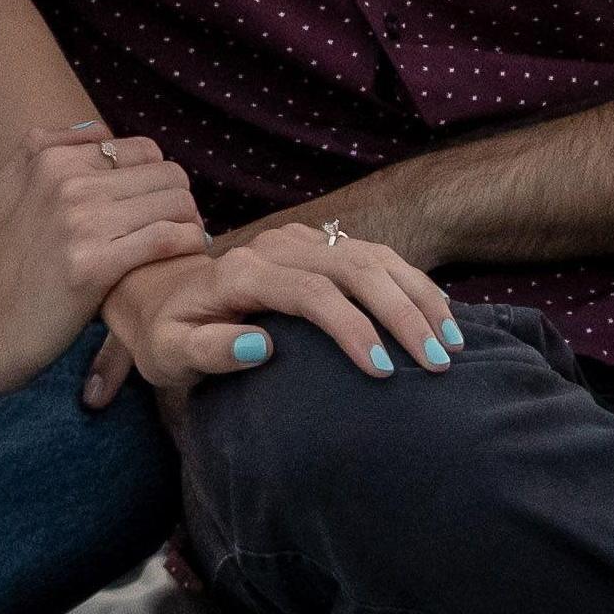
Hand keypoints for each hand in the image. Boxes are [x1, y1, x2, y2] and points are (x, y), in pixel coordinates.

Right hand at [0, 123, 207, 396]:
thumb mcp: (0, 191)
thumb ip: (40, 152)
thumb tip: (96, 132)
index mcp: (45, 154)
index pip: (140, 148)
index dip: (155, 177)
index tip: (156, 205)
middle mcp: (63, 179)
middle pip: (163, 170)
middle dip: (177, 197)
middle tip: (177, 224)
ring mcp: (78, 220)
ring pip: (173, 200)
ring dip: (188, 220)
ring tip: (183, 239)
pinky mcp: (93, 265)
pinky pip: (166, 238)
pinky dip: (187, 242)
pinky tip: (187, 252)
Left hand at [85, 222, 459, 414]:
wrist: (160, 293)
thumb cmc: (164, 335)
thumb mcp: (168, 353)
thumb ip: (207, 350)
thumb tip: (258, 347)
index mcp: (243, 270)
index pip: (311, 292)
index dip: (350, 328)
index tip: (380, 372)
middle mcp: (279, 245)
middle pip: (355, 268)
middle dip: (402, 315)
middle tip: (437, 363)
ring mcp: (303, 240)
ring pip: (375, 257)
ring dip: (418, 298)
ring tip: (453, 346)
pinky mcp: (320, 245)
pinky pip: (379, 257)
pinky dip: (414, 285)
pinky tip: (441, 318)